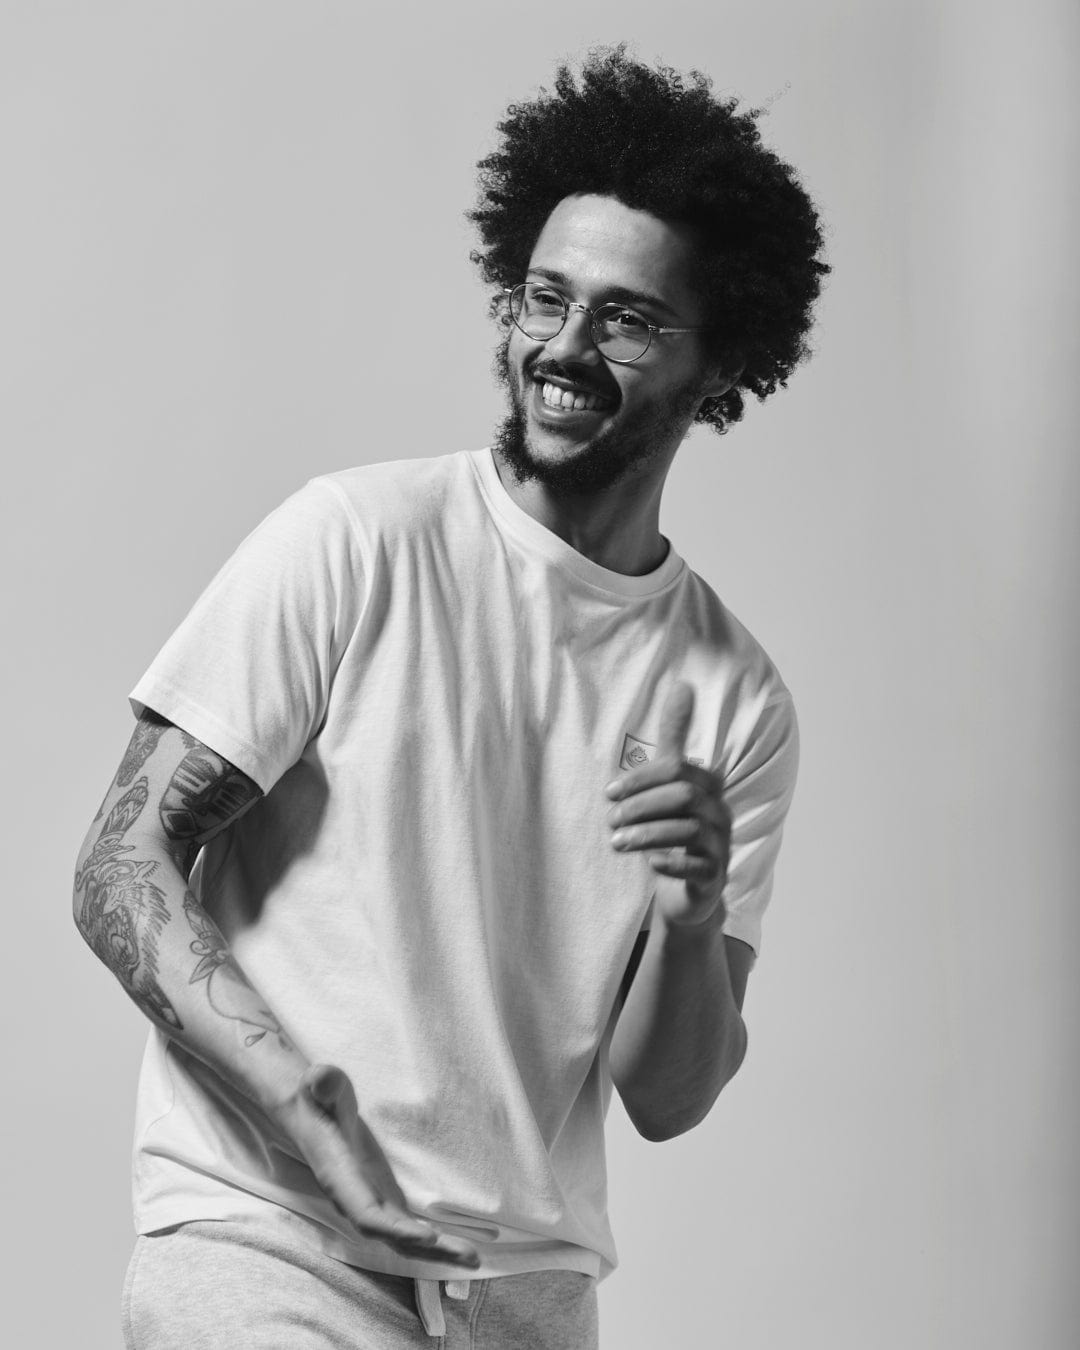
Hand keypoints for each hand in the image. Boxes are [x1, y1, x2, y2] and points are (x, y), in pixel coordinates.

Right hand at [273, 1063, 480, 1269]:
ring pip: (403, 1237)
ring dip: (438, 1252)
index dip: (394, 1230)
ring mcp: (372, 1201)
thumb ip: (323, 1084)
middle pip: (392, 1236)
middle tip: (469, 1257)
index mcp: (341, 1178)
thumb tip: (321, 1078)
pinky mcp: (384, 1198)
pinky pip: (408, 1227)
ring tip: (475, 1260)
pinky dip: (433, 1241)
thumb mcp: (319, 1085)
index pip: (367, 1214)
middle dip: (429, 1250)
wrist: (310, 1113)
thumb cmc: (318, 1098)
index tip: (427, 1237)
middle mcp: (356, 1199)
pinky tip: (460, 1248)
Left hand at [605, 681, 729, 927]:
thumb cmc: (675, 828)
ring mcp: (721, 846)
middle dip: (642, 805)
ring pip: (689, 831)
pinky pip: (698, 867)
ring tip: (616, 842)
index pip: (678, 770)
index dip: (642, 778)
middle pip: (684, 797)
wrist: (688, 889)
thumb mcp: (670, 782)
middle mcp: (720, 813)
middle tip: (610, 819)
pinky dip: (672, 863)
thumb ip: (674, 737)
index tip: (609, 792)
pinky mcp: (715, 877)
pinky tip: (649, 864)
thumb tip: (683, 685)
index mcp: (709, 787)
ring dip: (647, 834)